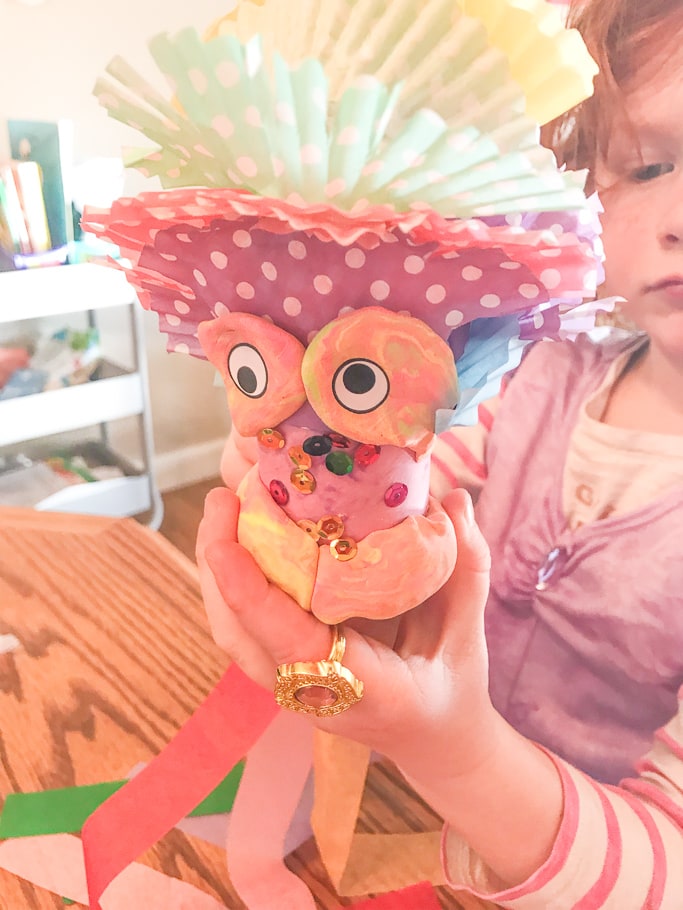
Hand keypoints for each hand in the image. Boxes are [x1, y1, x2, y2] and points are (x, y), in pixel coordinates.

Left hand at [196, 485, 496, 784]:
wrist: (432, 736)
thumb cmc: (451, 683)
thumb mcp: (468, 627)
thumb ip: (467, 564)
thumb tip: (454, 497)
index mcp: (365, 688)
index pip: (294, 643)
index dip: (252, 593)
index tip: (227, 539)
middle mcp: (314, 693)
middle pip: (240, 635)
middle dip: (219, 565)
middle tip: (222, 497)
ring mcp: (291, 684)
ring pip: (232, 631)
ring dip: (217, 568)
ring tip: (222, 507)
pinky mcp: (283, 669)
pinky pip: (242, 627)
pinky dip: (230, 580)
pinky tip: (237, 534)